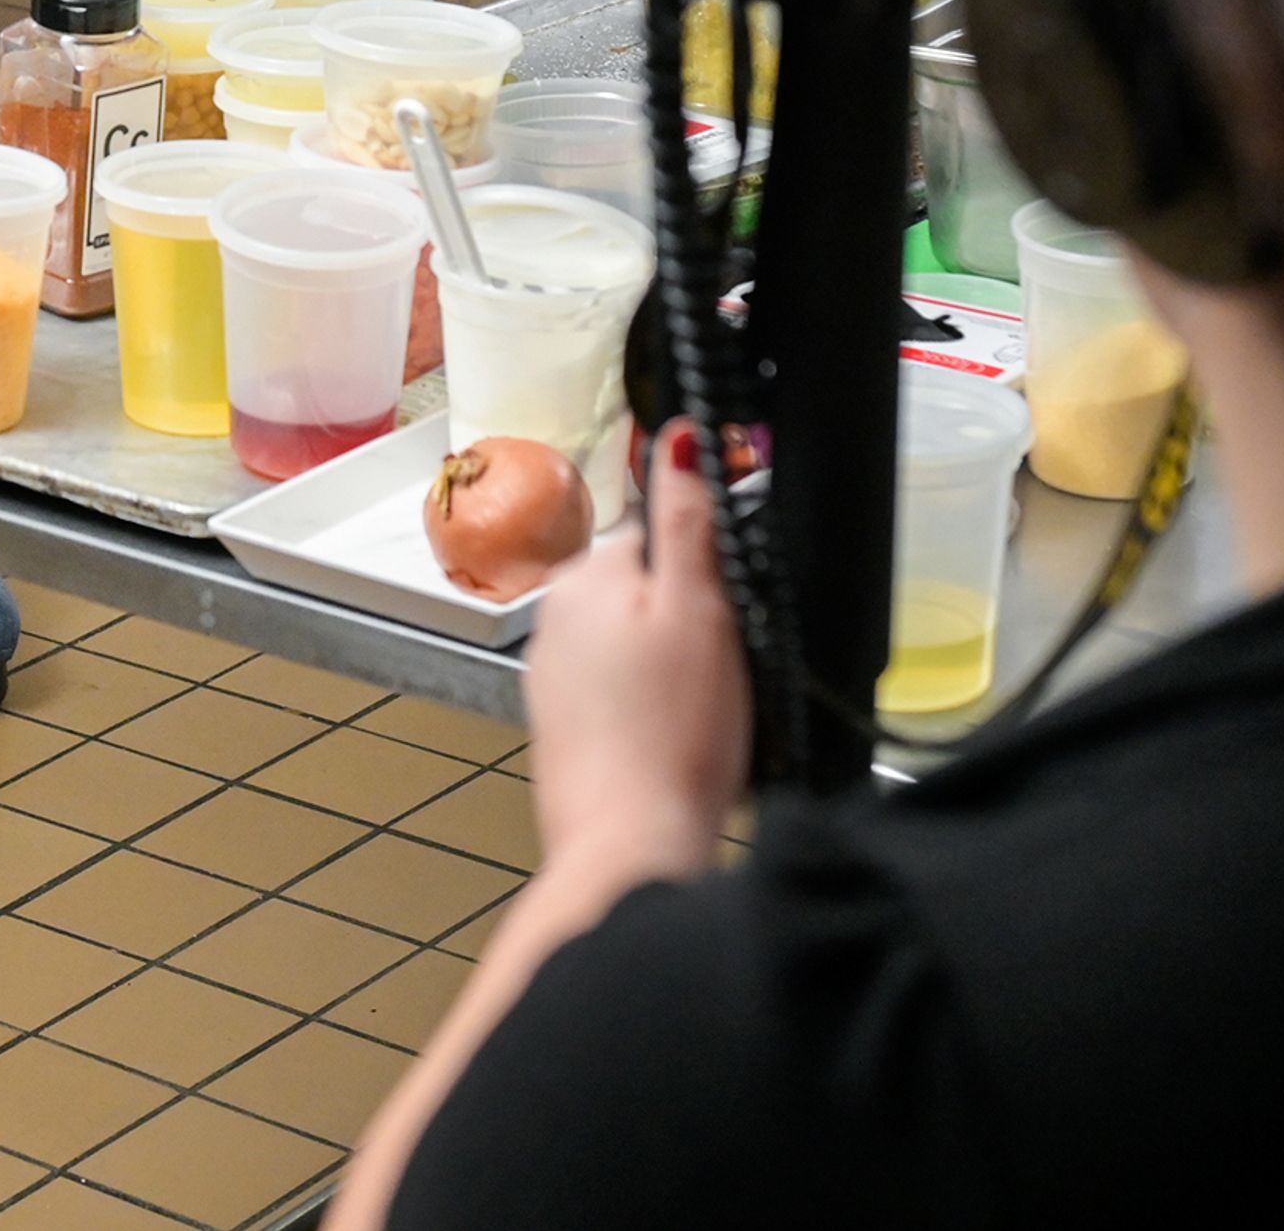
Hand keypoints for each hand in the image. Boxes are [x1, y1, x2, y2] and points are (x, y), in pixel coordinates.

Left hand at [519, 423, 748, 874]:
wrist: (630, 847)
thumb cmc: (673, 736)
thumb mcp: (700, 609)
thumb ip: (686, 519)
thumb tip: (677, 436)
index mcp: (585, 574)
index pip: (658, 529)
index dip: (706, 562)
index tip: (732, 602)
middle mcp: (554, 614)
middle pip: (644, 585)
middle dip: (689, 616)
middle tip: (722, 670)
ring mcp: (552, 672)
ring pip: (633, 640)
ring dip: (671, 663)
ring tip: (702, 716)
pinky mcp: (561, 724)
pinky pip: (619, 690)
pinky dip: (650, 706)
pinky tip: (675, 740)